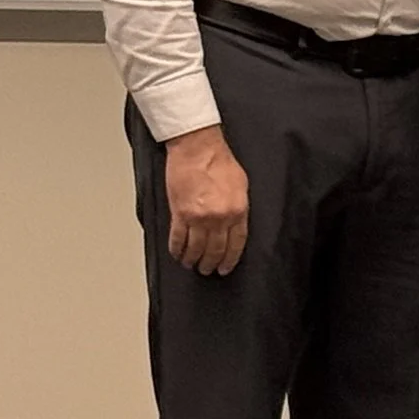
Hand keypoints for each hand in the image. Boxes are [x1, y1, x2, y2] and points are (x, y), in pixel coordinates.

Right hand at [164, 124, 249, 273]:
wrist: (198, 149)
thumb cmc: (219, 161)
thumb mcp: (241, 185)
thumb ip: (239, 207)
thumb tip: (236, 223)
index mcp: (238, 211)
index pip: (236, 244)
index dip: (230, 259)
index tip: (226, 268)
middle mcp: (219, 218)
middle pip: (216, 250)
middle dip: (211, 264)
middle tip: (207, 270)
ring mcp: (199, 218)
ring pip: (196, 249)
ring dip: (193, 260)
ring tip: (192, 265)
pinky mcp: (180, 214)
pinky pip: (178, 239)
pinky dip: (177, 250)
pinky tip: (178, 255)